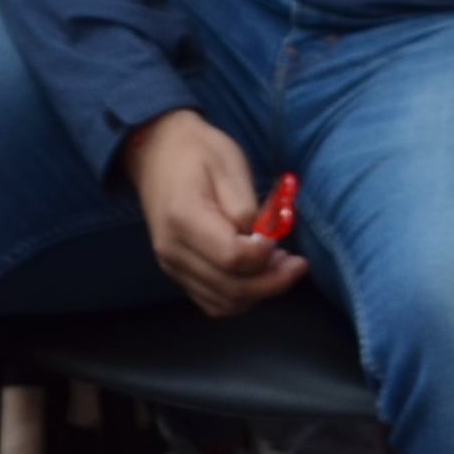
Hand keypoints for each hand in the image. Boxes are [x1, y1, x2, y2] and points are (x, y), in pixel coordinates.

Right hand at [120, 109, 305, 317]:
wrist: (156, 151)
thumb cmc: (197, 150)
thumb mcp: (228, 164)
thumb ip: (246, 207)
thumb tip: (263, 244)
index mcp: (183, 217)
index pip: (231, 257)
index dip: (264, 254)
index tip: (278, 236)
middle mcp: (173, 250)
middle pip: (230, 289)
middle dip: (272, 282)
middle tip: (298, 264)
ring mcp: (172, 265)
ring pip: (223, 303)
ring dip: (259, 292)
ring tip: (281, 267)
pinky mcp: (177, 272)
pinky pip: (213, 302)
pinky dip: (241, 297)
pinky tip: (258, 275)